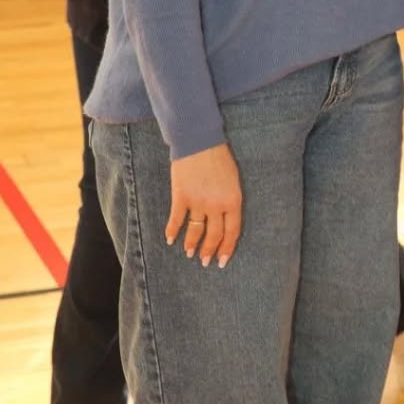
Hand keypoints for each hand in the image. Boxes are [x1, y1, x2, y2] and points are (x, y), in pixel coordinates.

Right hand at [166, 142, 241, 268]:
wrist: (199, 141)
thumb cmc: (219, 156)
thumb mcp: (233, 179)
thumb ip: (229, 198)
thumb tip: (224, 217)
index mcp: (233, 200)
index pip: (232, 232)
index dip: (227, 248)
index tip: (222, 261)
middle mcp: (216, 205)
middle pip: (214, 235)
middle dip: (209, 251)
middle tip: (205, 262)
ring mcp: (198, 203)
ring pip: (195, 231)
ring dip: (192, 244)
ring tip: (189, 253)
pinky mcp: (181, 197)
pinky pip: (177, 220)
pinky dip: (172, 231)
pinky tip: (170, 239)